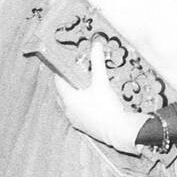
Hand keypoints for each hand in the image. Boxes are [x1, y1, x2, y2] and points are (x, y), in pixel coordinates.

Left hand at [53, 38, 149, 153]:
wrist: (117, 131)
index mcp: (68, 98)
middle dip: (68, 83)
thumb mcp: (101, 82)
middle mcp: (68, 110)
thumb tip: (96, 45)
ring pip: (69, 104)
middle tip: (76, 74)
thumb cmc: (106, 107)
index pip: (58, 81)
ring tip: (84, 87)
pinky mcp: (83, 127)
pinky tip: (91, 102)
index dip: (61, 71)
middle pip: (62, 93)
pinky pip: (77, 113)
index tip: (66, 64)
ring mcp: (74, 120)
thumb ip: (97, 63)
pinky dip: (80, 106)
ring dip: (74, 95)